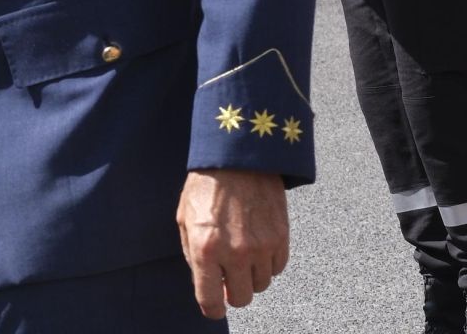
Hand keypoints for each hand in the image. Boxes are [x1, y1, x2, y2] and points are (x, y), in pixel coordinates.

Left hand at [177, 168, 288, 319]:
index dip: (212, 308)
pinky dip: (267, 262)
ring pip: (261, 284)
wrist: (237, 158)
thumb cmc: (205, 187)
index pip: (210, 300)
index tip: (214, 306)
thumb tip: (208, 283)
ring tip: (242, 251)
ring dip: (251, 275)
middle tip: (228, 275)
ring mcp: (261, 247)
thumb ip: (193, 255)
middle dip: (233, 291)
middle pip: (242, 298)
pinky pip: (277, 268)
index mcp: (205, 249)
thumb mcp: (185, 219)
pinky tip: (257, 243)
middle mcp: (235, 253)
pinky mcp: (281, 238)